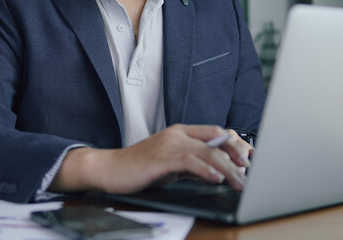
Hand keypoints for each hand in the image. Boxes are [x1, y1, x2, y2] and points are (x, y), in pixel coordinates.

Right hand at [49, 124, 250, 193]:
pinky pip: (190, 162)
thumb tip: (216, 171)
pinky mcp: (161, 158)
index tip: (249, 157)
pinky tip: (217, 179)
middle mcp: (176, 134)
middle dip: (236, 157)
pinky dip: (206, 170)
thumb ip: (192, 164)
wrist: (110, 169)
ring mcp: (168, 144)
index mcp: (179, 132)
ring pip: (206, 152)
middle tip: (249, 172)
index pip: (215, 131)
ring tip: (239, 182)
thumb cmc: (139, 168)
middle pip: (215, 140)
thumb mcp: (171, 164)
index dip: (235, 143)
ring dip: (227, 168)